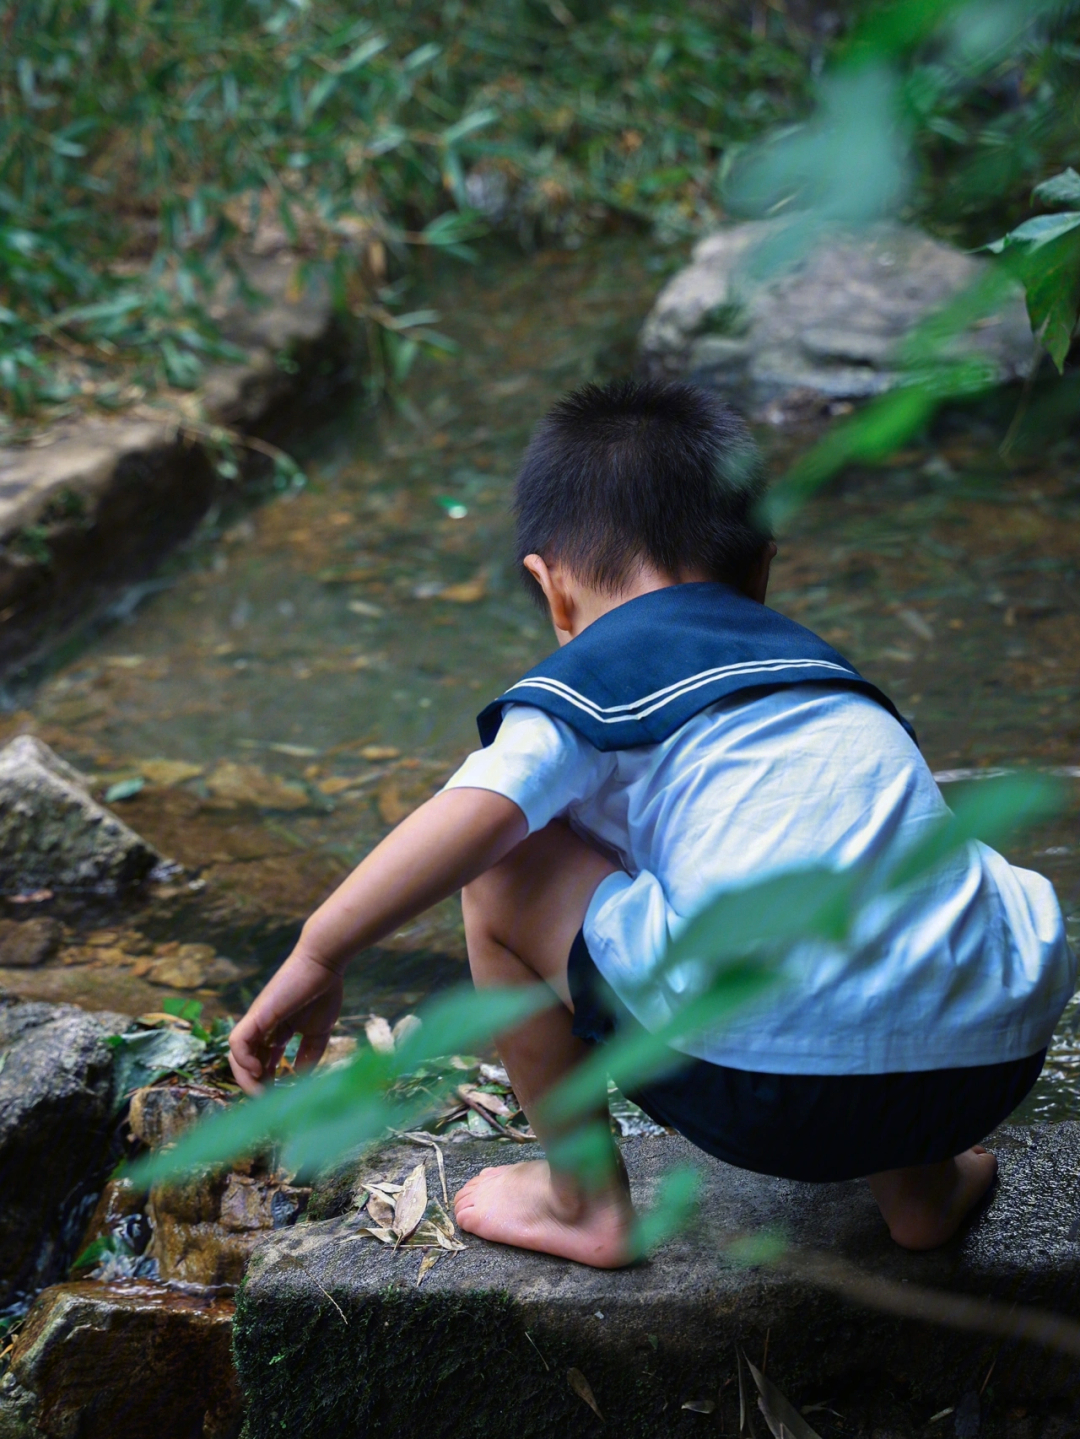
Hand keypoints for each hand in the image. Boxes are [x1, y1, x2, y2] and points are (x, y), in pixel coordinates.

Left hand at [227, 949, 343, 1096]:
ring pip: (236, 1055)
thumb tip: (301, 1078)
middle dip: (253, 1085)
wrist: (325, 963)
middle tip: (267, 1101)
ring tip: (260, 1091)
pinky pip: (237, 1041)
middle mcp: (261, 1027)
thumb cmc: (323, 992)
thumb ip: (309, 1054)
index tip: (278, 1097)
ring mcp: (257, 1021)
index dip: (267, 1082)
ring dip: (245, 1078)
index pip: (262, 1062)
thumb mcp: (318, 1031)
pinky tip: (259, 1070)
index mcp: (275, 1031)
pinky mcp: (257, 1015)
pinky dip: (242, 1059)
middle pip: (245, 1062)